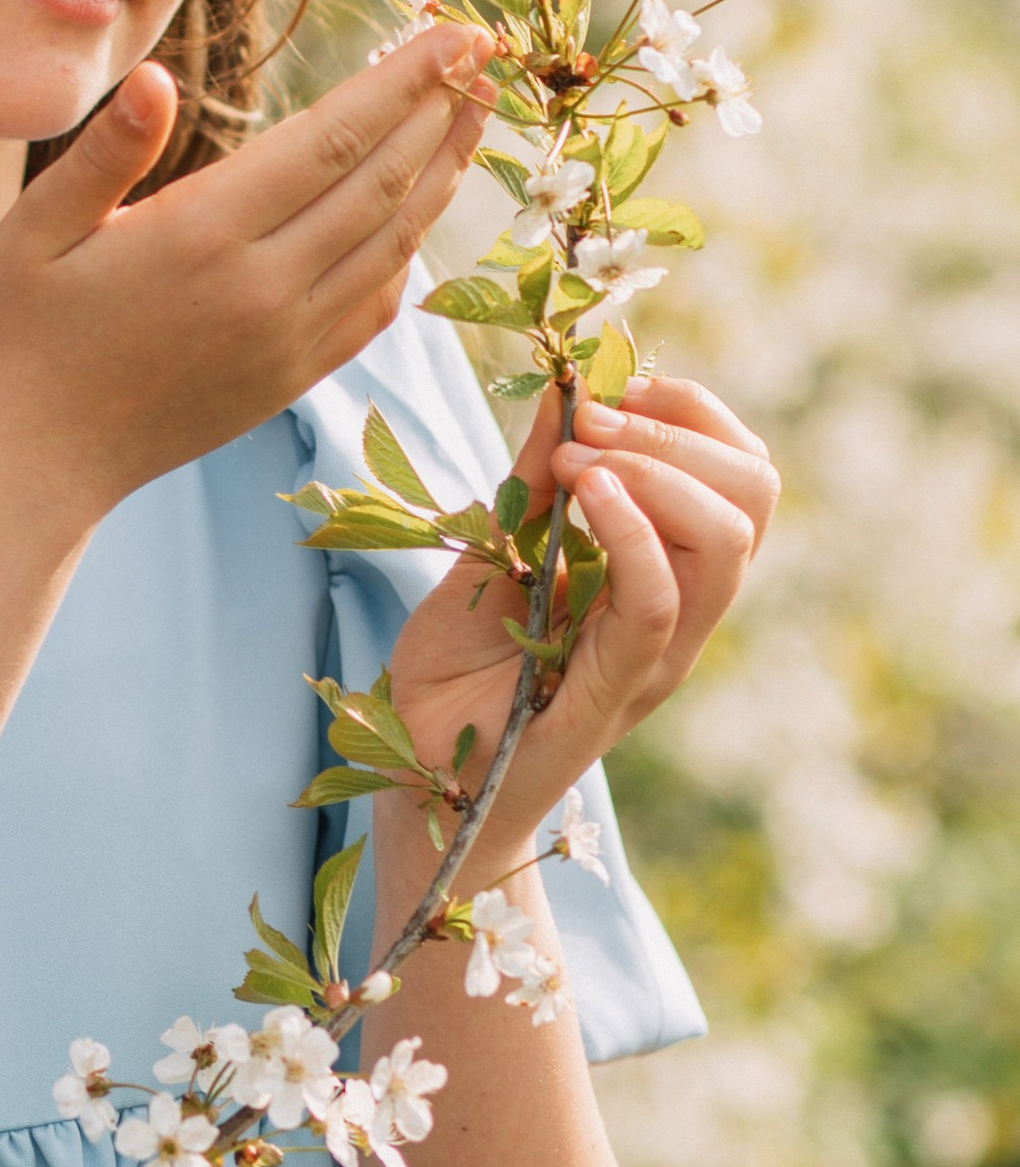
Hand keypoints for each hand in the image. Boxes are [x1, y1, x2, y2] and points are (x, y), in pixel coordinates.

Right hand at [0, 24, 494, 525]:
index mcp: (203, 237)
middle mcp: (262, 290)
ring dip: (441, 174)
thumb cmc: (12, 334)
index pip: (332, 141)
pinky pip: (375, 307)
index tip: (452, 32)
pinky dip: (410, 252)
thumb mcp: (32, 230)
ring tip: (472, 115)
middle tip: (483, 54)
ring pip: (393, 244)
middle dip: (440, 112)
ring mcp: (286, 342)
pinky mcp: (290, 379)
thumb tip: (155, 78)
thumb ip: (105, 152)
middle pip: (381, 184)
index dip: (401, 82)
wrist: (27, 464)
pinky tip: (419, 215)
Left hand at [390, 370, 778, 823]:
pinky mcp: (613, 693)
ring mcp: (654, 657)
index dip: (691, 412)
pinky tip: (589, 494)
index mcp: (661, 574)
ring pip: (725, 544)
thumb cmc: (455, 674)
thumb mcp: (492, 547)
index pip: (738, 475)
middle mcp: (677, 615)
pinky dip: (632, 531)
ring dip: (656, 470)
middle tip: (591, 415)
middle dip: (680, 430)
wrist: (414, 782)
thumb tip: (564, 389)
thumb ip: (533, 478)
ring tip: (580, 457)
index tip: (611, 384)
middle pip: (753, 499)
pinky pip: (658, 603)